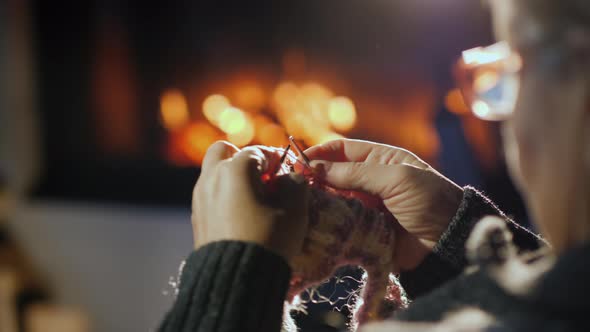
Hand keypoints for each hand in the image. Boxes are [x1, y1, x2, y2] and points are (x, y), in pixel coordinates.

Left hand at [192, 141, 308, 261]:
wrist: (236, 278)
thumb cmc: (268, 239)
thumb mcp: (294, 210)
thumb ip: (296, 184)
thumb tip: (291, 178)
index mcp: (235, 169)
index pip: (259, 152)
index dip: (278, 160)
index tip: (289, 174)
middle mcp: (212, 177)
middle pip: (224, 152)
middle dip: (244, 160)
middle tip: (263, 179)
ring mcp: (200, 198)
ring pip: (214, 173)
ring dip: (233, 178)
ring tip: (255, 201)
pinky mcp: (197, 217)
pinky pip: (210, 196)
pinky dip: (224, 197)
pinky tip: (242, 217)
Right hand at [305, 139, 462, 270]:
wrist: (449, 241)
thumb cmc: (429, 200)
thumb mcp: (396, 178)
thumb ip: (355, 172)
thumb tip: (316, 167)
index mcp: (380, 160)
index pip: (343, 150)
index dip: (320, 152)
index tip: (299, 160)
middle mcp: (370, 181)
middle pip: (333, 175)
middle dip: (314, 177)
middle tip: (295, 184)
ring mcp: (366, 206)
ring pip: (333, 199)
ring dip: (318, 200)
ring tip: (301, 202)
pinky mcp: (364, 229)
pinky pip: (340, 222)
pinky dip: (327, 220)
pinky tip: (314, 220)